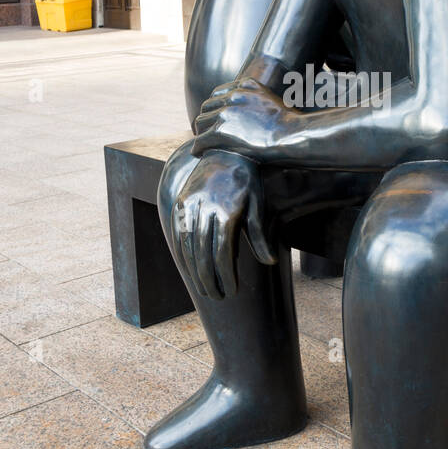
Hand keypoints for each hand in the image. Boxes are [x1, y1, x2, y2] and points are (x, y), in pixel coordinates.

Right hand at [172, 149, 276, 301]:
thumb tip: (269, 262)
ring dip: (193, 271)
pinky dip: (182, 254)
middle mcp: (205, 208)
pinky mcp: (181, 203)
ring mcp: (190, 205)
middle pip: (203, 253)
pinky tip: (188, 270)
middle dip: (208, 279)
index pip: (222, 252)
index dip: (226, 276)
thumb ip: (259, 235)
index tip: (232, 292)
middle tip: (216, 297)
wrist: (225, 151)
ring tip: (203, 289)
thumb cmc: (247, 182)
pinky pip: (178, 233)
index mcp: (227, 211)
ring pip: (188, 246)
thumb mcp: (257, 205)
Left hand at [192, 77, 294, 161]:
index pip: (218, 93)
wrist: (292, 135)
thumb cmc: (290, 124)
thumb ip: (258, 100)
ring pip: (201, 122)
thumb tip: (257, 111)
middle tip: (205, 132)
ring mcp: (226, 112)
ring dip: (200, 133)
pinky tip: (198, 153)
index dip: (214, 107)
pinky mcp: (221, 131)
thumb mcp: (274, 101)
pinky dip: (197, 147)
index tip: (214, 117)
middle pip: (207, 106)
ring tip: (202, 143)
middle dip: (205, 119)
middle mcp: (233, 95)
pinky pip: (201, 139)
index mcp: (245, 85)